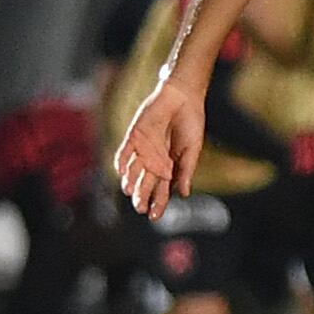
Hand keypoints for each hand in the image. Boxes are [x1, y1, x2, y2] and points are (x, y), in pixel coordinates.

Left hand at [114, 77, 204, 219]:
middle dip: (142, 196)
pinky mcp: (134, 136)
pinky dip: (122, 161)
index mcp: (169, 166)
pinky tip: (121, 171)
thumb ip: (185, 171)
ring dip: (131, 181)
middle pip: (146, 183)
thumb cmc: (191, 123)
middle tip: (140, 208)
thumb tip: (184, 194)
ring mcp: (143, 148)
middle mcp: (154, 160)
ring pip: (133, 170)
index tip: (154, 217)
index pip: (162, 189)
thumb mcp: (192, 150)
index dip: (158, 203)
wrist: (183, 96)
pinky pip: (125, 151)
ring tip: (130, 191)